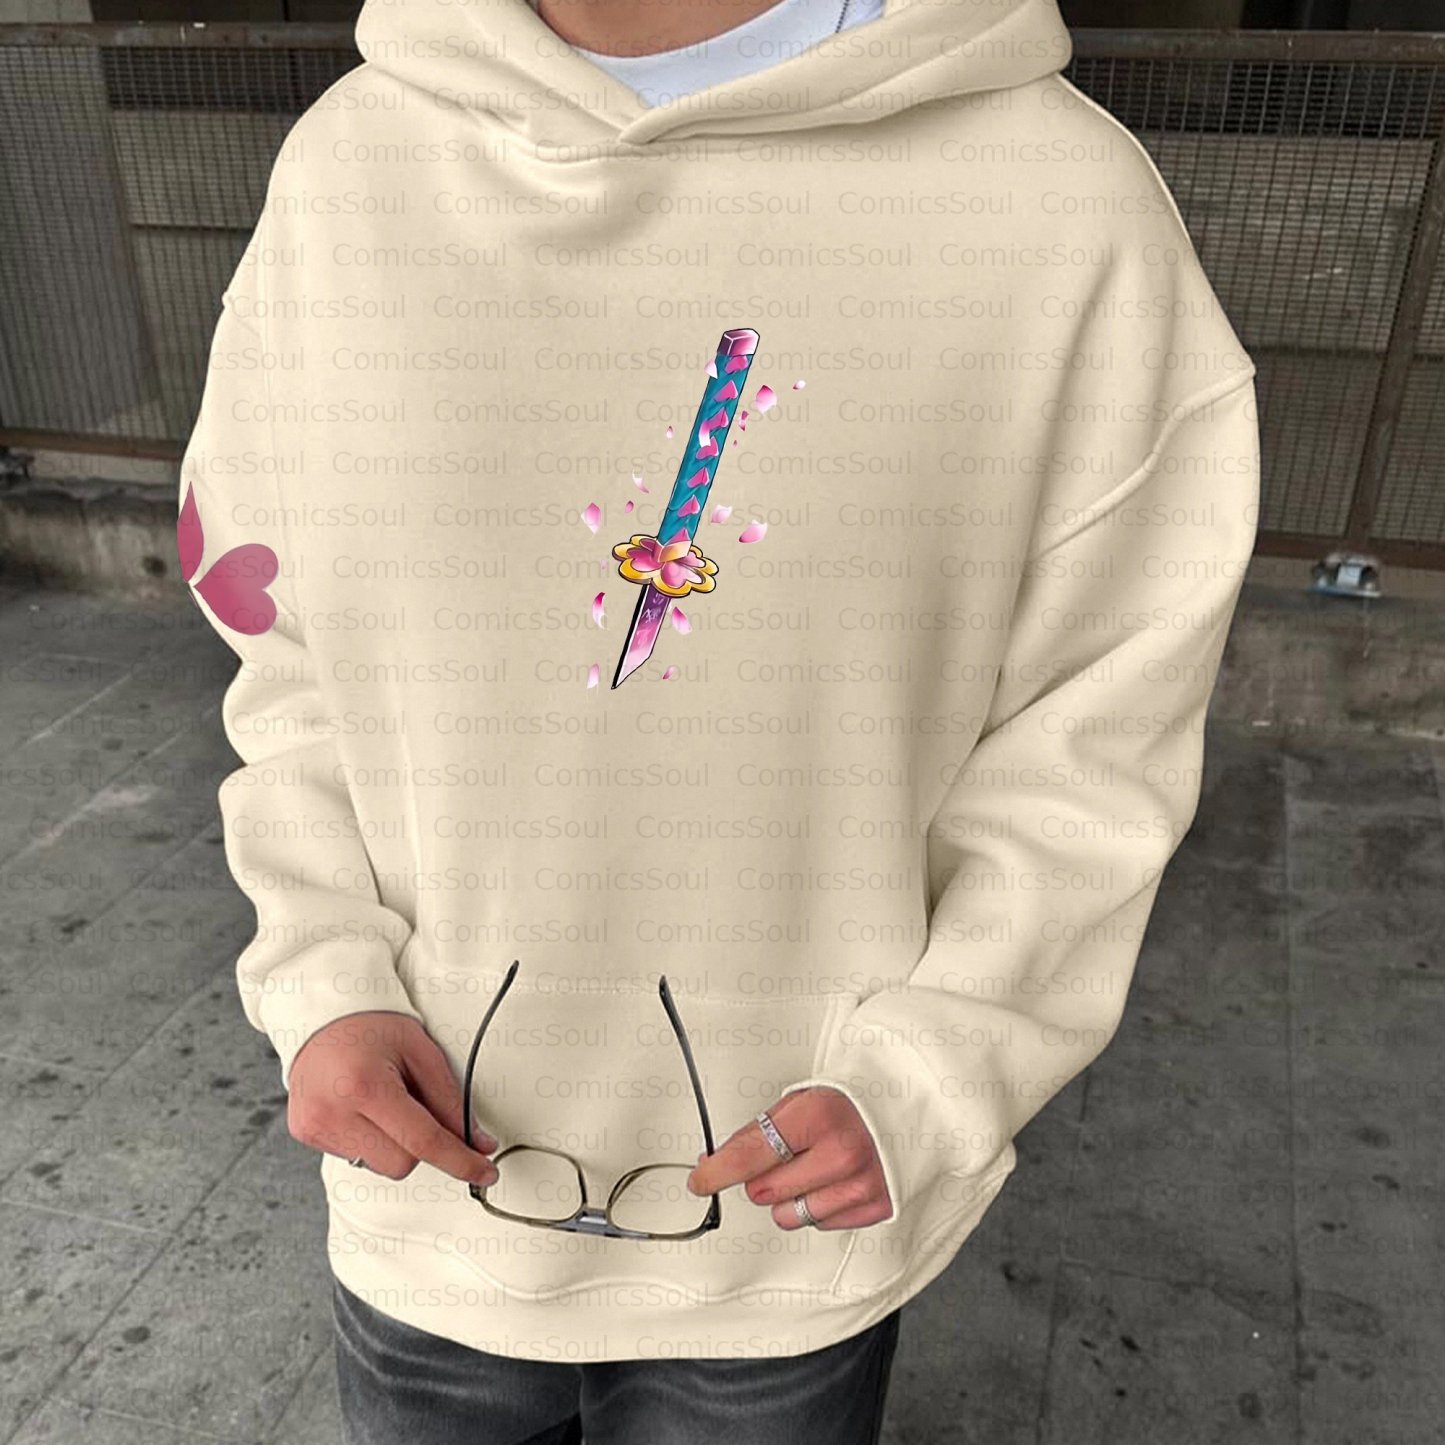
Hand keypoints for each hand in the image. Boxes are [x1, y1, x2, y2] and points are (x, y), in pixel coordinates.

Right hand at [286, 1011, 498, 1185]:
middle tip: (413, 1104)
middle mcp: (333, 1112)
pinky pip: (354, 1157)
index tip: (484, 1172)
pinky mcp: (304, 1134)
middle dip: (419, 1144)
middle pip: (401, 1163)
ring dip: (393, 1144)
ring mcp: (315, 1126)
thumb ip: (450, 1102)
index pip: (423, 1141)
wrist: (323, 1014)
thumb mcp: (422, 1052)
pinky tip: (362, 1108)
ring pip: (378, 1165)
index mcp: (365, 1086)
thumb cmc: (373, 1025)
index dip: (459, 1160)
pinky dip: (369, 1139)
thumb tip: (477, 1142)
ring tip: (382, 1101)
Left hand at [685, 1086, 892, 1229]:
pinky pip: (820, 1225)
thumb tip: (717, 1161)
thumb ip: (759, 1131)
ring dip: (789, 1198)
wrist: (912, 1105)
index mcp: (818, 1116)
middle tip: (784, 1156)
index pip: (748, 1155)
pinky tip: (835, 1181)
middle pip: (762, 1191)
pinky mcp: (876, 1208)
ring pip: (787, 1217)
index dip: (716, 1172)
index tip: (700, 1180)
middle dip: (761, 1177)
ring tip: (812, 1169)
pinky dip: (820, 1207)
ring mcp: (861, 1185)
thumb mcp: (802, 1098)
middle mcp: (841, 1154)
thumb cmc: (854, 1099)